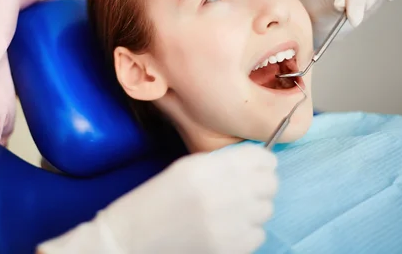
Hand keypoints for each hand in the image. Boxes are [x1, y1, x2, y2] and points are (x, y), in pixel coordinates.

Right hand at [37, 144, 277, 253]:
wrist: (131, 242)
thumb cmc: (153, 202)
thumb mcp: (185, 170)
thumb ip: (221, 163)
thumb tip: (258, 163)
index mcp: (208, 168)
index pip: (262, 158)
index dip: (259, 162)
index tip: (253, 167)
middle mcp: (224, 194)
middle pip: (270, 184)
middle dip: (259, 185)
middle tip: (240, 191)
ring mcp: (231, 225)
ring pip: (266, 210)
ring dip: (252, 210)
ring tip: (227, 213)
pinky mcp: (233, 250)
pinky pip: (258, 235)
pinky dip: (245, 233)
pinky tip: (223, 231)